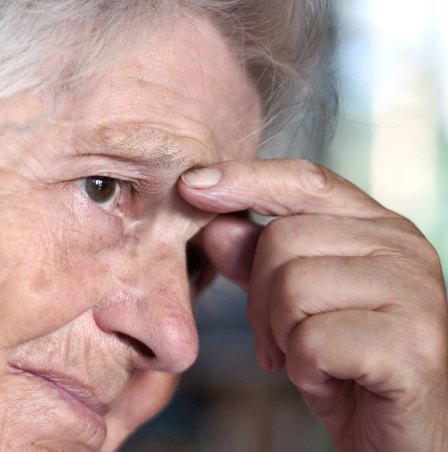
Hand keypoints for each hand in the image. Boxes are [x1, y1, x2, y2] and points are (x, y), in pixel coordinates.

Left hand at [179, 159, 447, 451]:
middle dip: (260, 297)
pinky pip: (312, 340)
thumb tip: (216, 224)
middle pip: (282, 239)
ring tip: (308, 357)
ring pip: (292, 286)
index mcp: (377, 227)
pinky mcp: (412, 345)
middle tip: (280, 336)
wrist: (397, 437)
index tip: (191, 185)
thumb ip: (255, 260)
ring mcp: (414, 293)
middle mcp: (403, 247)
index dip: (244, 179)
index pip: (305, 180)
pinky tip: (329, 379)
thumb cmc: (345, 365)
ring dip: (281, 335)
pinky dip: (304, 368)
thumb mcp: (289, 306)